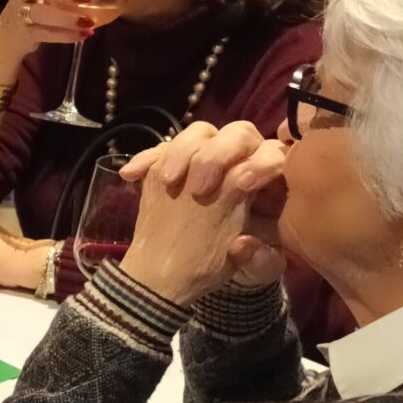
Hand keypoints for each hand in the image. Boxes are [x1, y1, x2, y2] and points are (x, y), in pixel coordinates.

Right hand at [118, 122, 287, 302]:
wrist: (199, 268)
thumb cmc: (240, 263)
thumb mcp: (258, 269)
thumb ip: (260, 261)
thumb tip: (242, 246)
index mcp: (270, 182)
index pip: (273, 152)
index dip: (261, 163)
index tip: (242, 184)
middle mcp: (242, 162)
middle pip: (236, 133)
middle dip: (217, 154)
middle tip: (197, 187)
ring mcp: (206, 160)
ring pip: (198, 135)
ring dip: (180, 152)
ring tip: (164, 180)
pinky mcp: (173, 165)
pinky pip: (159, 150)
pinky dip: (145, 159)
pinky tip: (130, 175)